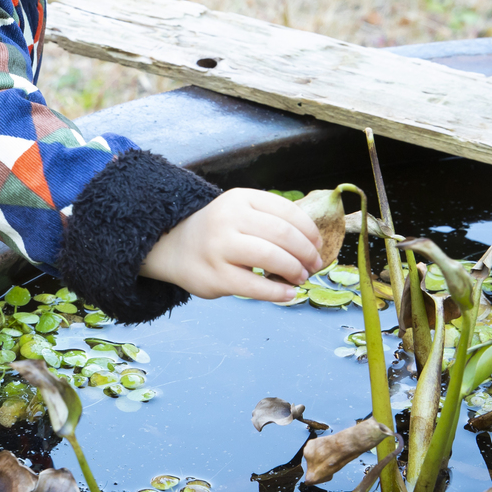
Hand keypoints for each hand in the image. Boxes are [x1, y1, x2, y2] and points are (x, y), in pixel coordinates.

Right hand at [138, 188, 324, 302]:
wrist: (173, 247)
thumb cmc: (217, 232)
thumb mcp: (239, 211)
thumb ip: (269, 219)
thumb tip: (311, 243)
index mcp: (240, 199)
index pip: (287, 211)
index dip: (309, 231)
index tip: (318, 245)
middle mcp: (229, 218)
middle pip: (283, 234)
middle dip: (306, 252)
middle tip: (313, 265)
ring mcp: (220, 247)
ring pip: (271, 257)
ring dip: (294, 270)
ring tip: (300, 277)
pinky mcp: (216, 275)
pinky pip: (255, 285)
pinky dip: (278, 292)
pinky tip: (288, 293)